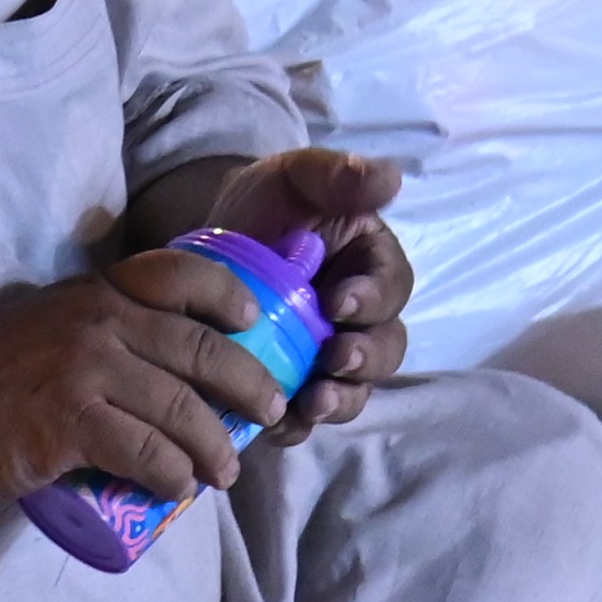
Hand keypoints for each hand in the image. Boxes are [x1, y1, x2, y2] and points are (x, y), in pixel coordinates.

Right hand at [0, 244, 307, 507]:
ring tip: (226, 471)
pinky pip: (146, 452)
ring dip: (217, 446)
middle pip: (201, 351)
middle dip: (250, 386)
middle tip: (271, 414)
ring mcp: (86, 372)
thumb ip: (111, 324)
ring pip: (181, 409)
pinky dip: (173, 475)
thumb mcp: (57, 319)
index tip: (253, 321)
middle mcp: (101, 323)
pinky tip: (179, 488)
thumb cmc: (1, 368)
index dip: (228, 294)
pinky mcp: (71, 424)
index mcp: (103, 292)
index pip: (181, 275)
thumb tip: (184, 364)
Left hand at [188, 145, 410, 441]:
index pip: (391, 287)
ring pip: (353, 390)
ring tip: (313, 403)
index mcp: (372, 266)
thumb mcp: (295, 178)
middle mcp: (361, 319)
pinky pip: (304, 417)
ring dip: (340, 399)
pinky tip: (275, 424)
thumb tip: (392, 176)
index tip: (340, 302)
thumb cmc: (264, 204)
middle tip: (335, 360)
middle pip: (384, 348)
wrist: (210, 243)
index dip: (373, 299)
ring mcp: (329, 358)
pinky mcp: (295, 387)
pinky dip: (295, 425)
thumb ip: (339, 176)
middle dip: (365, 359)